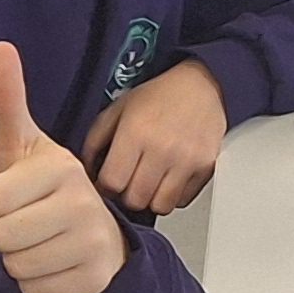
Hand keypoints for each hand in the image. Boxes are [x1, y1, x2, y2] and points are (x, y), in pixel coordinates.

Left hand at [0, 43, 126, 292]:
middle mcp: (82, 204)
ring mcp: (92, 243)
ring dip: (21, 260)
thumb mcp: (26, 146)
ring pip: (16, 266)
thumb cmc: (50, 188)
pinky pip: (35, 290)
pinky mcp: (95, 278)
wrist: (102, 234)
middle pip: (0, 237)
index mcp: (61, 168)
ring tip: (42, 242)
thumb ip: (8, 101)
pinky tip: (56, 264)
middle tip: (30, 222)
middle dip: (6, 235)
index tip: (17, 195)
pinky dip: (39, 283)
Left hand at [79, 56, 227, 215]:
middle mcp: (162, 149)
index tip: (108, 181)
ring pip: (160, 206)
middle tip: (129, 182)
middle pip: (135, 199)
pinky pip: (182, 201)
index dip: (105, 186)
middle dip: (127, 195)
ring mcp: (186, 161)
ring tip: (149, 183)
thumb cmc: (158, 96)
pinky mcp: (205, 168)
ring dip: (151, 199)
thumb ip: (95, 140)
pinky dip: (173, 196)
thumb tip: (88, 171)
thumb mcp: (117, 109)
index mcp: (135, 133)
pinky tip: (169, 178)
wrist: (200, 86)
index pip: (112, 182)